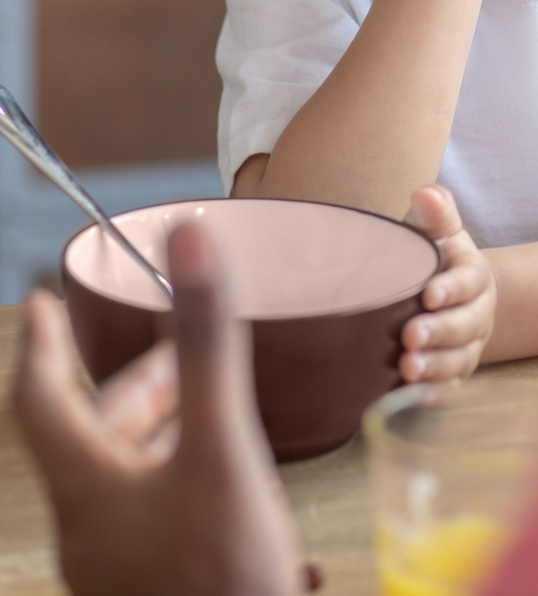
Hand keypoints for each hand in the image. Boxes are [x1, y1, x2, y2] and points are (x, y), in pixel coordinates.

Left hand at [12, 225, 301, 595]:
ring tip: (211, 408)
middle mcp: (90, 527)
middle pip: (92, 437)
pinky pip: (150, 512)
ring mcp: (118, 566)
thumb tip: (191, 239)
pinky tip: (231, 479)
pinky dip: (180, 473)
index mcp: (88, 487)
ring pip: (123, 475)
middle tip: (183, 355)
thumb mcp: (220, 444)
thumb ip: (206, 343)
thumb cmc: (222, 569)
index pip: (43, 400)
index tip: (43, 302)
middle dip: (136, 385)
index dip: (44, 346)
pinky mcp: (151, 587)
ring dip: (162, 429)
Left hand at [401, 185, 496, 385]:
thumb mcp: (440, 233)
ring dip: (435, 366)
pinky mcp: (454, 375)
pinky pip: (448, 389)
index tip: (429, 293)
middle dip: (441, 332)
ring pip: (459, 361)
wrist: (454, 299)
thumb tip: (423, 193)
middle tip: (411, 337)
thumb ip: (436, 212)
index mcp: (474, 276)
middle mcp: (477, 315)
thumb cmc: (437, 260)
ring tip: (407, 369)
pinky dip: (431, 395)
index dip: (452, 288)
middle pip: (466, 325)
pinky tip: (409, 396)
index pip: (469, 281)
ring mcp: (468, 348)